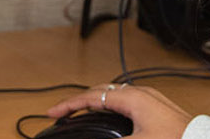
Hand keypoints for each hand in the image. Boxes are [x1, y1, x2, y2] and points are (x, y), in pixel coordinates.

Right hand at [46, 83, 193, 138]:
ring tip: (81, 114)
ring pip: (113, 95)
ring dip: (95, 103)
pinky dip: (109, 107)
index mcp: (132, 97)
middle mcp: (140, 93)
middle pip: (101, 91)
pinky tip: (109, 118)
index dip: (69, 105)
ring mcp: (150, 99)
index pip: (92, 96)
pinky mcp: (157, 108)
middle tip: (63, 113)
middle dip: (80, 101)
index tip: (52, 112)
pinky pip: (125, 101)